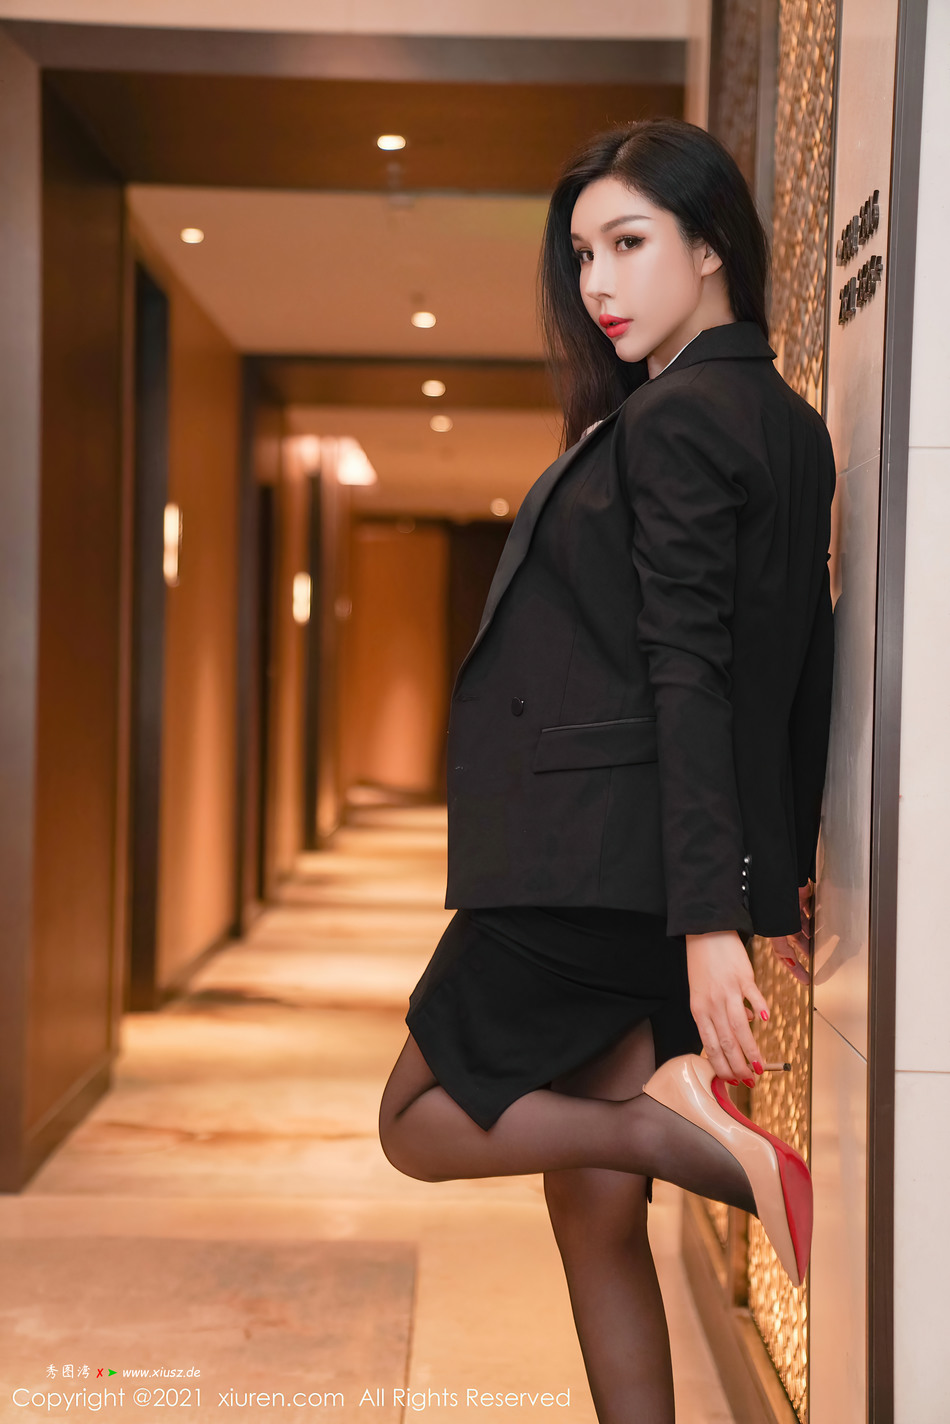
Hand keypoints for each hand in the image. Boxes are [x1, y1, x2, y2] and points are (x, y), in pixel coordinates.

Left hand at [685, 930, 769, 1083]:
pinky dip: (760, 1010)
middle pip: (726, 1042)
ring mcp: (728, 991)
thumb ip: (718, 1014)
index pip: (711, 1046)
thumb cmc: (703, 965)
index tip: (733, 1081)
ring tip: (760, 1066)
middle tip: (750, 1080)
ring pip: (740, 1027)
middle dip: (738, 1066)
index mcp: (699, 1011)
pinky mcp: (743, 977)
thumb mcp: (702, 994)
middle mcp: (712, 1004)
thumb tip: (748, 1026)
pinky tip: (765, 1021)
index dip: (723, 1066)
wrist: (706, 933)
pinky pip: (753, 997)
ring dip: (751, 1050)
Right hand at [770, 881, 813, 985]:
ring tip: (819, 944)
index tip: (804, 978)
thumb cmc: (772, 896)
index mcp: (775, 928)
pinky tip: (821, 922)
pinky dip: (815, 918)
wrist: (776, 871)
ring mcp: (791, 907)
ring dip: (811, 936)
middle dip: (803, 951)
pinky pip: (809, 910)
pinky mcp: (801, 895)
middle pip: (794, 939)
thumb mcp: (776, 928)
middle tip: (812, 962)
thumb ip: (781, 946)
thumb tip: (787, 960)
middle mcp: (782, 919)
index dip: (794, 967)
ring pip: (802, 926)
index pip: (783, 953)